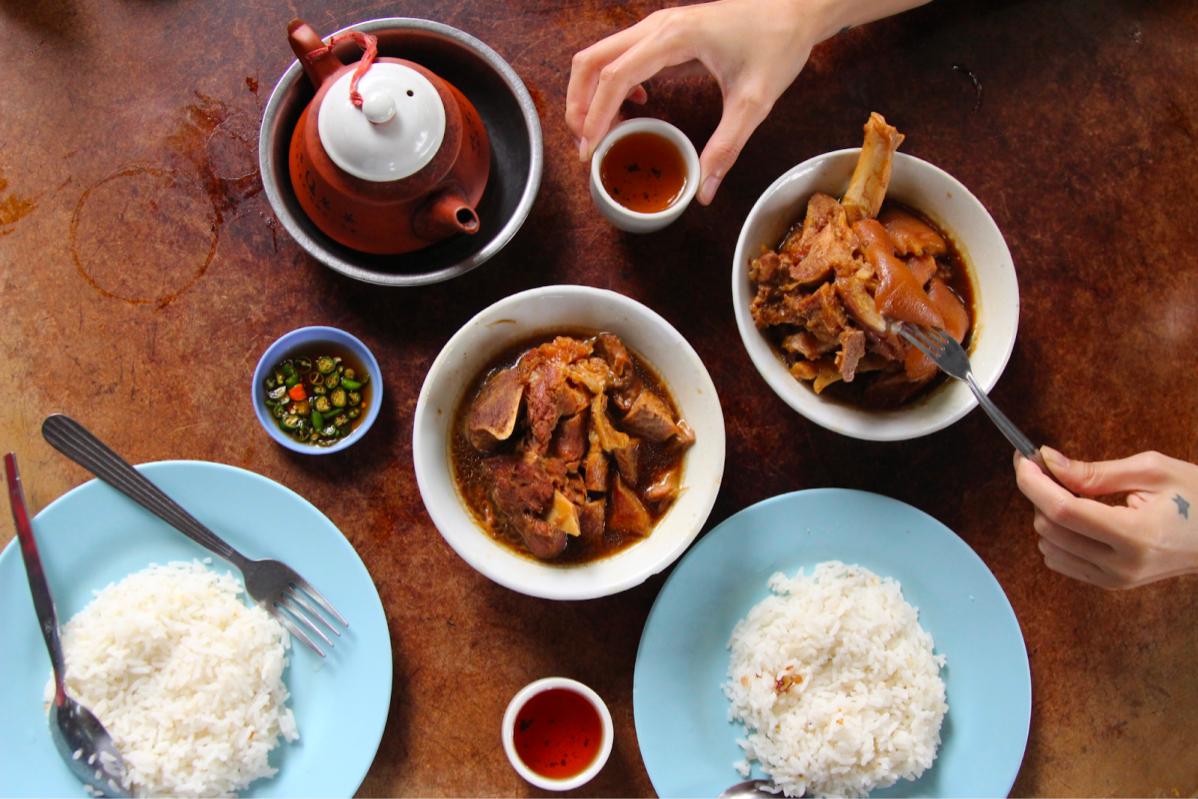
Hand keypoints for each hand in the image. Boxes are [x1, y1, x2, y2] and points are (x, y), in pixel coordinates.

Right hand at [566, 0, 827, 205]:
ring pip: (600, 54)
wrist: (795, 9)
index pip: (616, 76)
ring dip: (590, 92)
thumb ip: (726, 147)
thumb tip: (704, 191)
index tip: (588, 151)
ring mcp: (658, 24)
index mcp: (675, 37)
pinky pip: (620, 53)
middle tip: (585, 145)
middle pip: (592, 60)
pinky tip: (635, 104)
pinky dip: (610, 81)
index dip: (595, 115)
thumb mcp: (755, 103)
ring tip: (601, 131)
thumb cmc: (778, 44)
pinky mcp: (665, 29)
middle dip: (579, 104)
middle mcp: (658, 25)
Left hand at [1014, 447, 1197, 588]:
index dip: (1033, 481)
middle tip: (1053, 468)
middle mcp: (1121, 565)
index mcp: (1136, 535)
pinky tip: (1080, 517)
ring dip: (1049, 514)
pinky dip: (1058, 535)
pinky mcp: (1110, 585)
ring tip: (1078, 494)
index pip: (1062, 510)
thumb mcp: (1152, 470)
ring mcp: (1115, 580)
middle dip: (1041, 492)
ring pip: (1048, 544)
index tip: (1023, 458)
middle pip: (1049, 526)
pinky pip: (1060, 560)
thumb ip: (1094, 471)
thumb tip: (1048, 462)